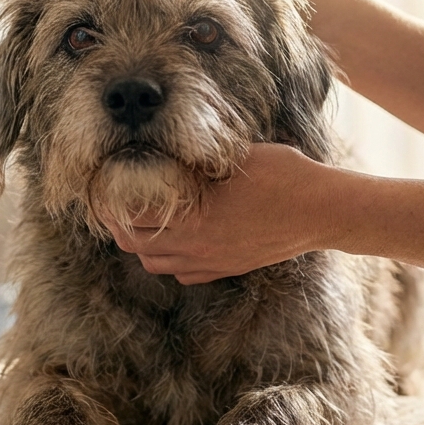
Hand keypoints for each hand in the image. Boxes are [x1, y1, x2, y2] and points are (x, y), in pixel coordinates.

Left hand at [104, 144, 338, 284]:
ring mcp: (211, 261)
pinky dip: (169, 260)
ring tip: (140, 221)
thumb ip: (199, 161)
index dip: (110, 202)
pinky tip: (175, 240)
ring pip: (155, 263)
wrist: (321, 211)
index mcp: (194, 215)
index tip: (102, 186)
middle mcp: (196, 245)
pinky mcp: (227, 268)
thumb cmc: (283, 175)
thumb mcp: (236, 158)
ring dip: (141, 243)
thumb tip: (168, 151)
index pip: (132, 215)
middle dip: (118, 224)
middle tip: (112, 204)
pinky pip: (183, 273)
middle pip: (134, 244)